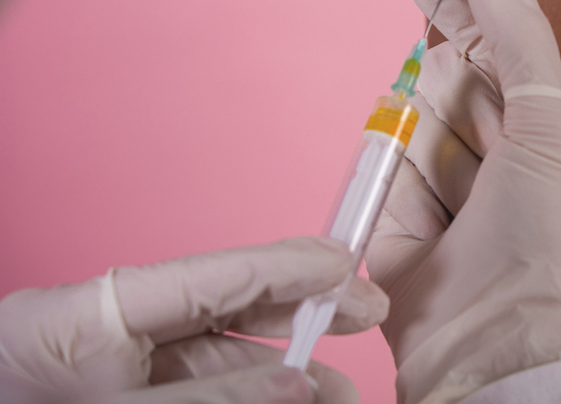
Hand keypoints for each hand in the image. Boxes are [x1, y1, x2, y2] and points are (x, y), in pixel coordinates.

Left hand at [0, 237, 388, 403]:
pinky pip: (203, 383)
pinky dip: (253, 390)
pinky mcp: (128, 391)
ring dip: (288, 368)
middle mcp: (118, 327)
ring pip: (224, 351)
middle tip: (367, 312)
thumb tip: (302, 384)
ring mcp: (122, 365)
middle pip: (228, 303)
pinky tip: (294, 396)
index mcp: (100, 310)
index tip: (348, 263)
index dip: (288, 265)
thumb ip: (216, 395)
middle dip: (302, 309)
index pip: (215, 273)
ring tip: (341, 388)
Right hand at [365, 0, 560, 403]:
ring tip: (467, 196)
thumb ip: (519, 33)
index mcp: (537, 116)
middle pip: (444, 64)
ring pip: (409, 108)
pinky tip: (435, 220)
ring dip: (431, 137)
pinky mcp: (393, 205)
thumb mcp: (551, 121)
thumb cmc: (544, 236)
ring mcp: (439, 172)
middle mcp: (489, 139)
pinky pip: (382, 158)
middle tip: (452, 80)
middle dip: (443, 66)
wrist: (495, 339)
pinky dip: (401, 177)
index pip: (491, 34)